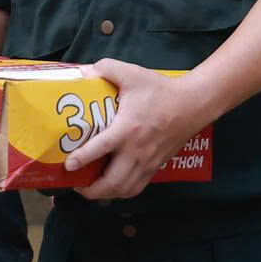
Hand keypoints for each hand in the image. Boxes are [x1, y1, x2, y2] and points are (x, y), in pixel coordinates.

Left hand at [65, 60, 210, 201]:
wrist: (192, 104)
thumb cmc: (159, 90)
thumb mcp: (131, 73)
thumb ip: (105, 68)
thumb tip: (82, 71)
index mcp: (127, 129)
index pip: (100, 148)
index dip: (82, 159)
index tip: (68, 165)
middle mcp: (136, 151)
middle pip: (112, 182)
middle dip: (91, 189)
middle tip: (75, 183)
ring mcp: (147, 162)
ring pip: (124, 189)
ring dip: (105, 194)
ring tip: (90, 189)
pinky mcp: (156, 166)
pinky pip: (137, 187)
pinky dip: (121, 192)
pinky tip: (112, 186)